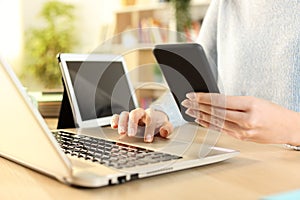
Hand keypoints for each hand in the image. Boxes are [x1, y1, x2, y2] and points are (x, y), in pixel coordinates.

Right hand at [110, 108, 172, 142]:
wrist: (155, 118)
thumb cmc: (159, 124)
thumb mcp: (166, 126)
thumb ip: (167, 128)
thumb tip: (164, 131)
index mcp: (152, 114)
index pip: (150, 119)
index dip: (149, 130)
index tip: (148, 140)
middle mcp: (140, 113)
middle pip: (135, 113)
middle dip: (133, 124)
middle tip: (131, 134)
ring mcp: (131, 115)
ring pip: (125, 114)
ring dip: (122, 123)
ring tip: (122, 133)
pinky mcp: (124, 119)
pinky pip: (117, 116)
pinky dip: (114, 120)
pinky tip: (114, 126)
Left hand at [181, 92, 299, 144]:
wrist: (289, 127)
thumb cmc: (274, 112)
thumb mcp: (255, 100)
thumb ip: (234, 102)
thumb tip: (213, 100)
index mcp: (250, 105)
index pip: (220, 101)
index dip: (203, 98)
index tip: (192, 95)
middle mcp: (246, 119)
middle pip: (216, 112)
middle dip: (198, 106)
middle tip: (186, 102)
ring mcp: (243, 131)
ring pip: (217, 122)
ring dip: (201, 115)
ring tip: (190, 111)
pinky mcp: (242, 138)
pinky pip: (222, 130)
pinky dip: (210, 124)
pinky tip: (201, 121)